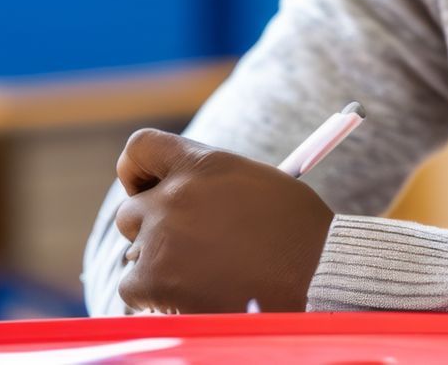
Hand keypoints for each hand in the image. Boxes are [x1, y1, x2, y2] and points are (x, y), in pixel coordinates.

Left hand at [113, 129, 334, 312]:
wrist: (316, 280)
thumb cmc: (300, 237)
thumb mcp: (257, 187)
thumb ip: (213, 187)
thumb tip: (186, 202)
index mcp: (203, 164)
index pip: (140, 148)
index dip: (136, 172)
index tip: (144, 190)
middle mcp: (175, 195)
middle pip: (131, 211)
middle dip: (150, 232)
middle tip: (181, 251)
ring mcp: (161, 236)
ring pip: (136, 253)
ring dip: (159, 267)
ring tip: (203, 280)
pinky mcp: (153, 279)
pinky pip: (134, 288)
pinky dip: (156, 298)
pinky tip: (193, 299)